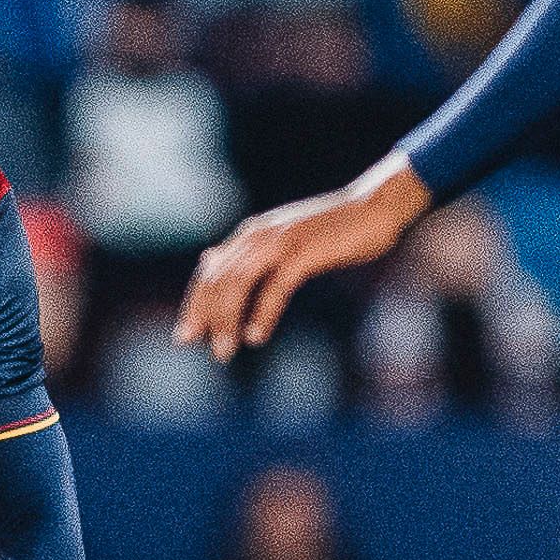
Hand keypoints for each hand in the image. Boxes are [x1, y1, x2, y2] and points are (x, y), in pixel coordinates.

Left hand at [174, 161, 430, 363]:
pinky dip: (263, 313)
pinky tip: (256, 336)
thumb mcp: (283, 240)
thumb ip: (248, 252)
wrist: (374, 208)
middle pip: (218, 279)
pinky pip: (276, 286)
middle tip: (193, 345)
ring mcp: (281, 242)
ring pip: (239, 283)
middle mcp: (259, 235)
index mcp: (251, 234)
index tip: (185, 336)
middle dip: (203, 315)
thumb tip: (210, 258)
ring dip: (227, 319)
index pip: (211, 272)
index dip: (195, 304)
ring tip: (223, 351)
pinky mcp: (305, 252)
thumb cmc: (332, 230)